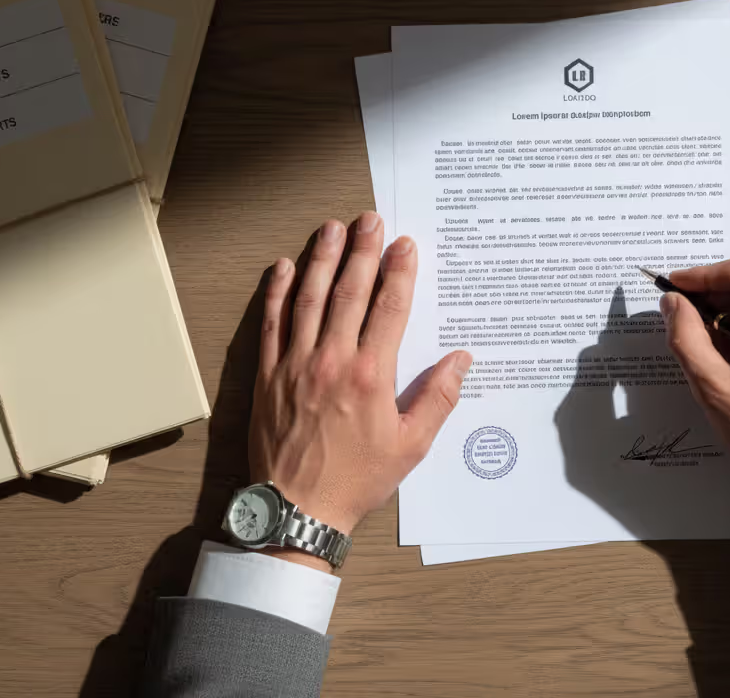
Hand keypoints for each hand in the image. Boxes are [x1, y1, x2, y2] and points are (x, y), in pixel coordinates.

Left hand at [248, 212, 471, 569]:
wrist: (296, 509)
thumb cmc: (356, 481)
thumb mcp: (411, 447)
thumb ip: (438, 399)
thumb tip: (462, 360)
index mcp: (371, 376)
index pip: (389, 308)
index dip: (399, 272)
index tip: (405, 245)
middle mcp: (331, 361)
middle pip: (349, 292)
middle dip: (362, 251)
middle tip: (370, 220)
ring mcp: (295, 364)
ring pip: (309, 298)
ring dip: (322, 259)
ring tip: (331, 228)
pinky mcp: (268, 376)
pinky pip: (271, 323)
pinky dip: (278, 292)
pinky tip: (285, 267)